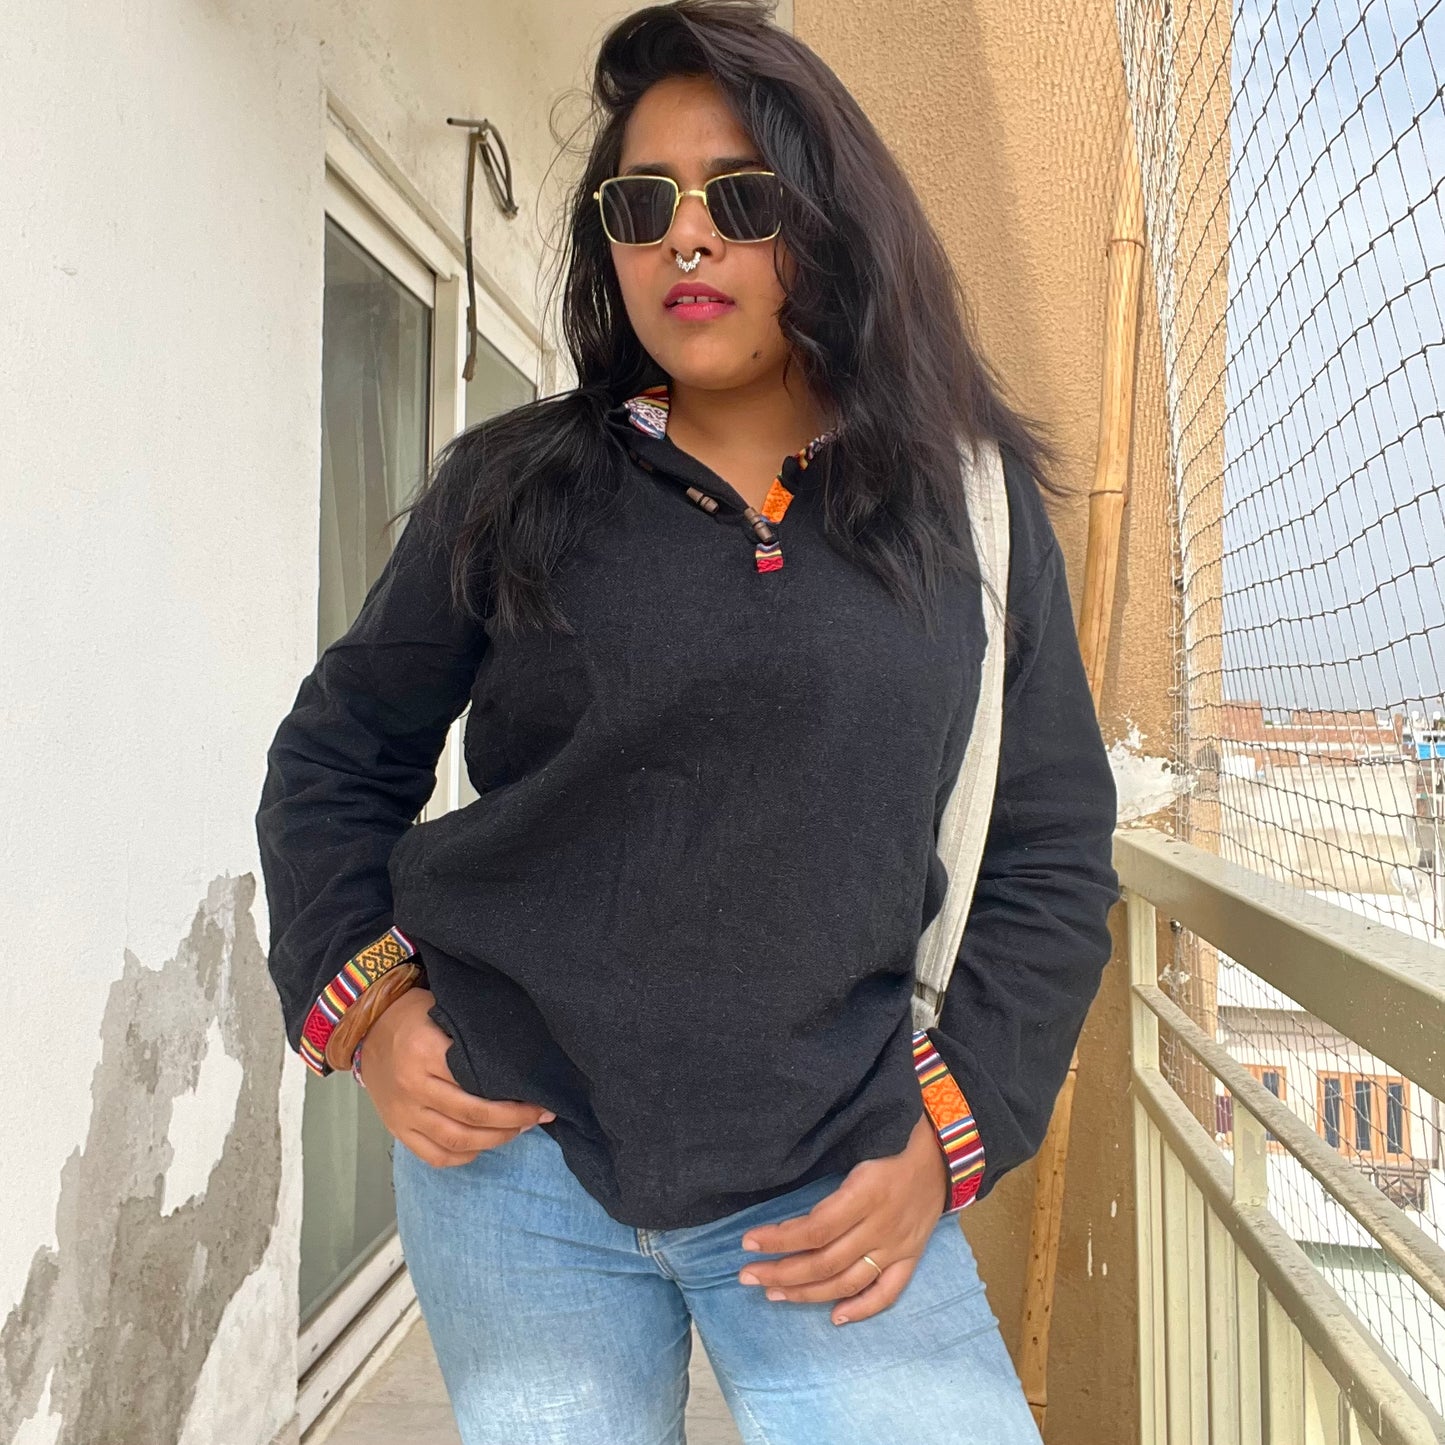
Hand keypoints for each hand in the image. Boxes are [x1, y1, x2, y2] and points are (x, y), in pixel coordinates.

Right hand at [358, 987, 553, 1167]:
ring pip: (456, 1140)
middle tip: (539, 1116)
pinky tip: (484, 1146)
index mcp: (425, 1051)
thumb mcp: (442, 1009)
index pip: (477, 1081)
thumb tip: (518, 1058)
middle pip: (472, 1115)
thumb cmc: (413, 1015)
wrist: (365, 1029)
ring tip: (518, 1131)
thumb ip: (472, 1035)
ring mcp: (403, 1112)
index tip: (540, 1097)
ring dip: (494, 1140)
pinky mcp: (396, 1129)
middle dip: (513, 1120)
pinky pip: (433, 1155)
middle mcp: (413, 1086)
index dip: (513, 1096)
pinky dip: (463, 1157)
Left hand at [736, 1109, 947, 1324]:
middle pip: (825, 1262)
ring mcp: (897, 1246)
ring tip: (773, 1293)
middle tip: (748, 1275)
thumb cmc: (889, 1142)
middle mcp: (880, 1226)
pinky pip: (888, 1292)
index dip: (779, 1240)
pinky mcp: (911, 1257)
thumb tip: (783, 1208)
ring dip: (807, 1293)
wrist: (941, 1151)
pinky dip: (862, 1309)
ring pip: (848, 1281)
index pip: (815, 1229)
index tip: (749, 1243)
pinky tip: (835, 1318)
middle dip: (781, 1272)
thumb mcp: (855, 1149)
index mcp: (865, 1193)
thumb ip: (826, 1181)